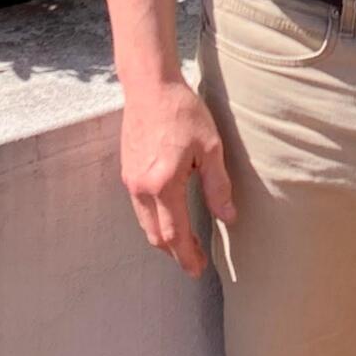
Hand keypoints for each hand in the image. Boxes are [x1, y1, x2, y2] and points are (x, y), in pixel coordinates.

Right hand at [119, 76, 235, 277]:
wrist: (149, 85)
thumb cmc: (182, 111)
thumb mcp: (209, 148)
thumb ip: (218, 186)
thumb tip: (228, 217)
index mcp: (163, 184)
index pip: (174, 235)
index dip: (186, 256)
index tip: (197, 270)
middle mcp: (141, 187)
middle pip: (155, 234)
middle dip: (174, 253)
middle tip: (194, 263)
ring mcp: (130, 178)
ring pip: (145, 222)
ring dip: (163, 238)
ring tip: (183, 244)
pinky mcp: (127, 169)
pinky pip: (139, 206)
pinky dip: (154, 220)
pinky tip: (168, 216)